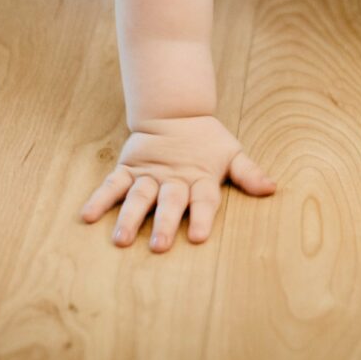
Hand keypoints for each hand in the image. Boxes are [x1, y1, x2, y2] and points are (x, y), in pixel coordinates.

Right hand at [80, 116, 274, 251]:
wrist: (175, 112)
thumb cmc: (207, 142)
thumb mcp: (232, 154)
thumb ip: (249, 174)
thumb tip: (272, 188)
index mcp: (200, 177)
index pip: (203, 199)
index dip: (202, 217)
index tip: (197, 237)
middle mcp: (174, 178)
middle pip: (169, 202)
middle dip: (165, 224)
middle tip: (159, 247)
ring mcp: (149, 174)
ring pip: (139, 197)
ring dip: (130, 218)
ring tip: (120, 240)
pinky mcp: (129, 169)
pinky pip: (112, 185)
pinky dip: (100, 199)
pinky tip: (88, 216)